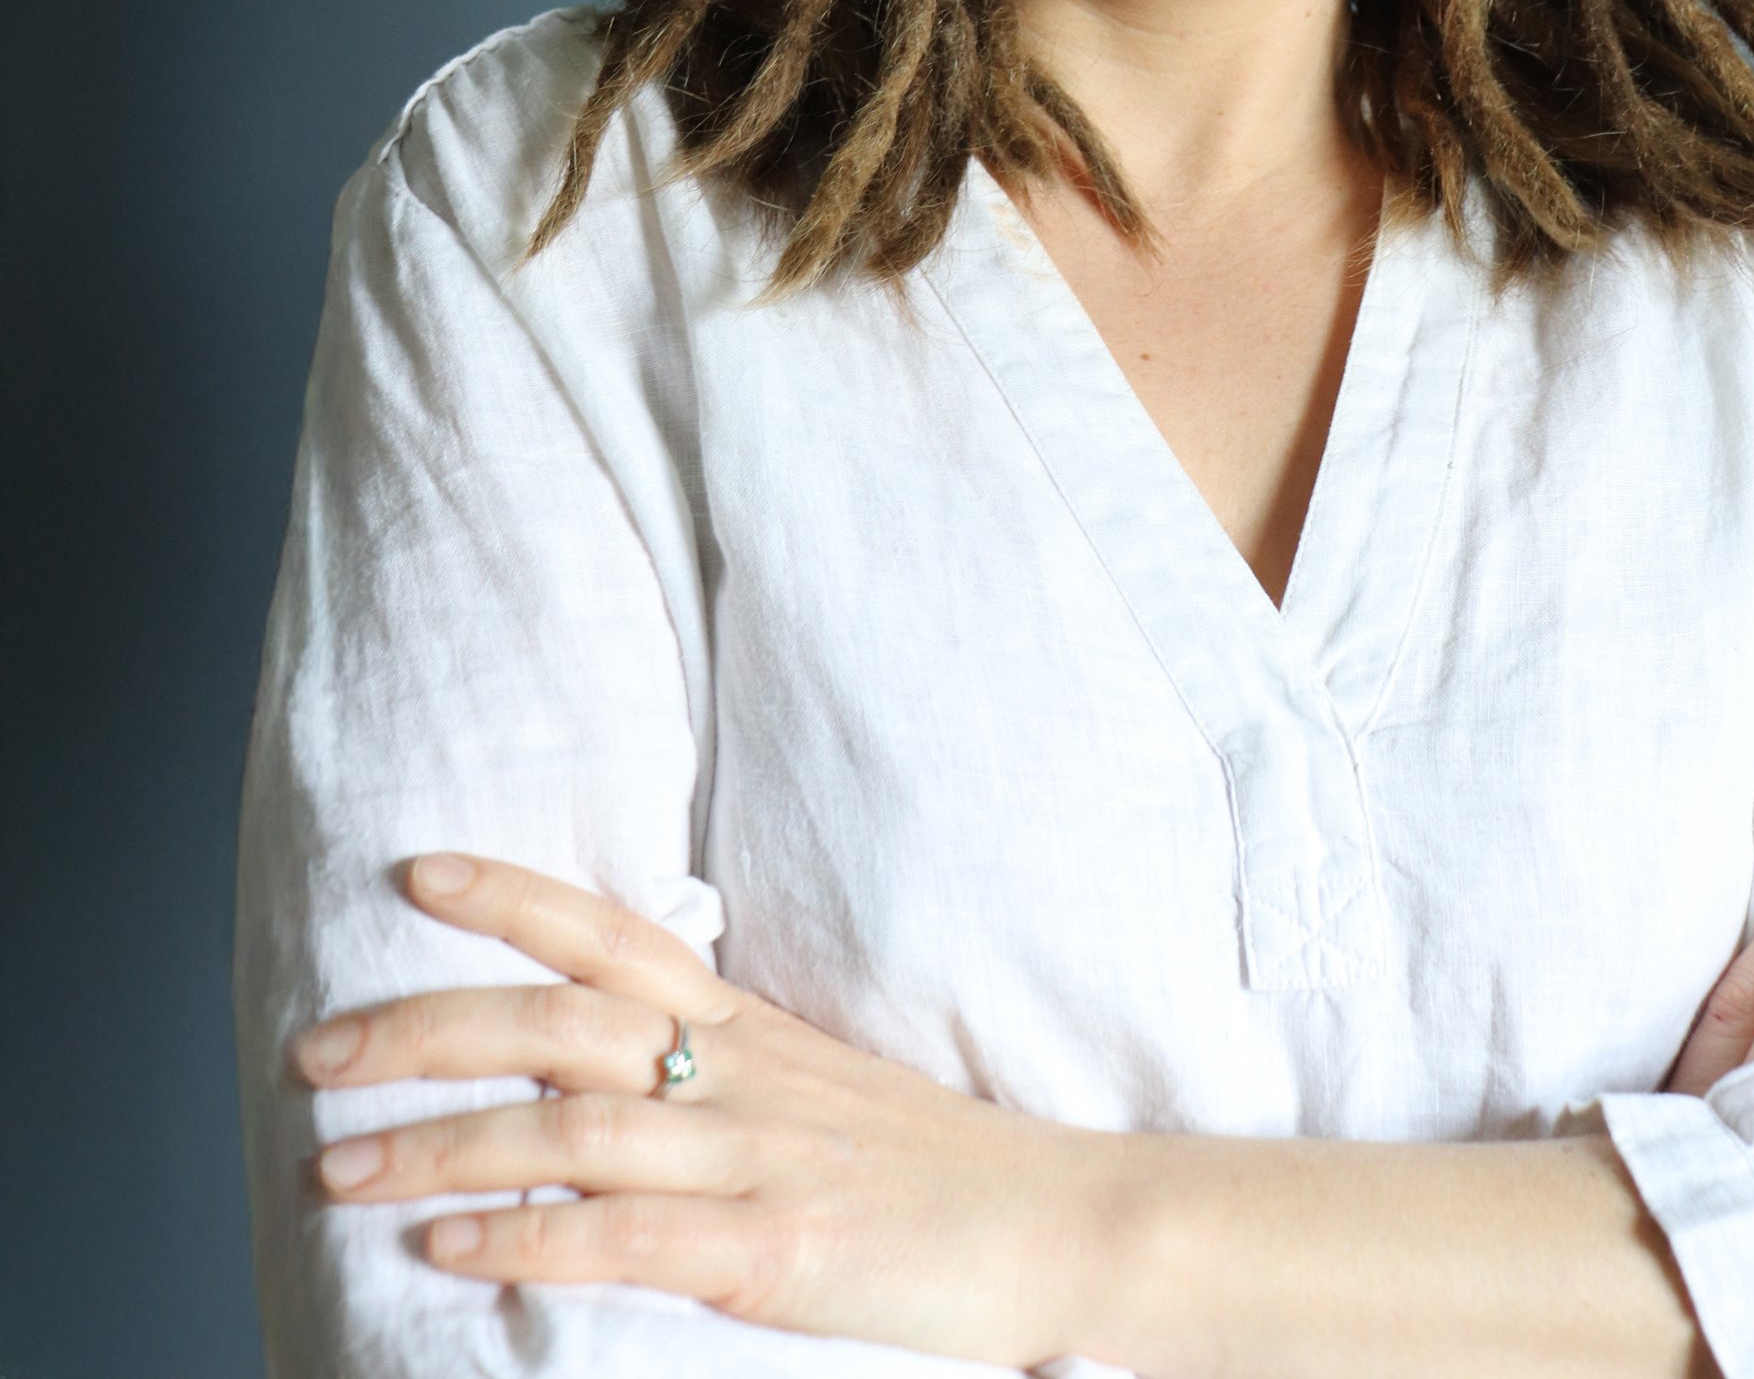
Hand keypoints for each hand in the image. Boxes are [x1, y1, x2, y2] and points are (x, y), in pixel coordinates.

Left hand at [291, 854, 1101, 1361]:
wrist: (1067, 1222)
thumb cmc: (940, 1169)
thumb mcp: (826, 1090)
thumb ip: (729, 1073)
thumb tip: (621, 1072)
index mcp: (754, 1030)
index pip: (616, 935)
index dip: (514, 897)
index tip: (416, 870)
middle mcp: (744, 1076)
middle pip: (562, 1023)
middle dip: (427, 1027)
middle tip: (316, 1048)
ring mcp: (760, 1160)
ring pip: (570, 1129)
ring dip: (438, 1145)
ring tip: (334, 1164)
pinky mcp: (777, 1253)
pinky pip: (629, 1236)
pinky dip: (526, 1237)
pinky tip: (446, 1250)